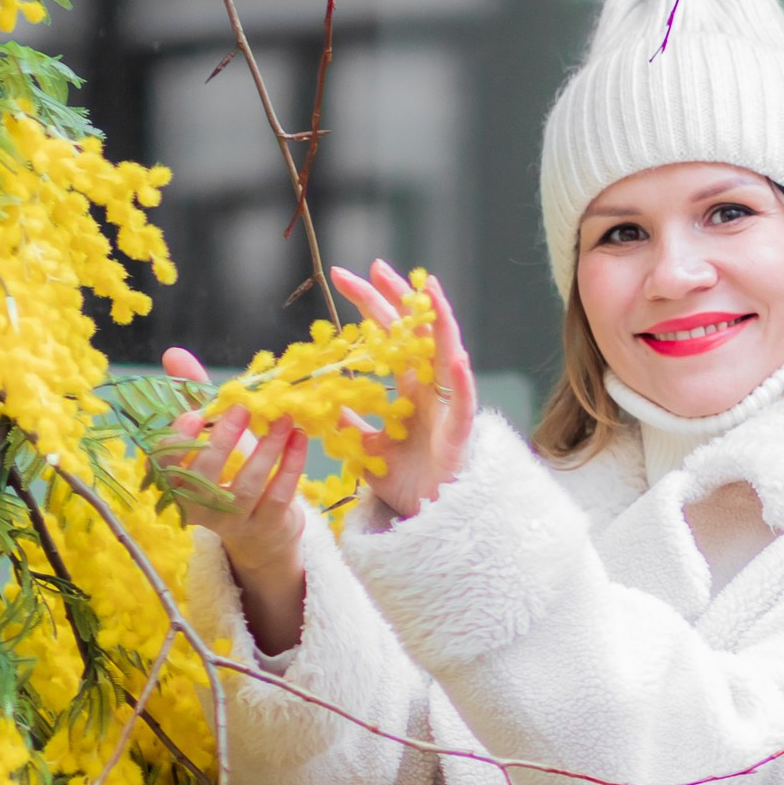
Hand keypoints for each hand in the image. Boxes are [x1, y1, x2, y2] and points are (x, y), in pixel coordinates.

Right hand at [158, 347, 307, 654]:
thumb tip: (174, 352)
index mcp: (177, 482)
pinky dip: (291, 465)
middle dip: (223, 440)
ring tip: (283, 417)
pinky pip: (278, 495)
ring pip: (246, 486)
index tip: (193, 413)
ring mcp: (233, 522)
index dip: (177, 442)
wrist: (260, 529)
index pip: (165, 465)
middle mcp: (199, 507)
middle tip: (242, 407)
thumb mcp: (211, 432)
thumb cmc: (229, 471)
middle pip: (205, 477)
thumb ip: (194, 393)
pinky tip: (299, 437)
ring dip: (267, 449)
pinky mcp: (265, 528)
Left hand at [328, 261, 474, 521]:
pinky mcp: (462, 433)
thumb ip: (348, 423)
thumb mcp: (365, 449)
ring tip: (427, 288)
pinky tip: (456, 357)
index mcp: (409, 390)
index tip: (341, 278)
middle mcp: (431, 391)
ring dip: (439, 320)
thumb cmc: (406, 484)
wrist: (430, 519)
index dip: (368, 305)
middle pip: (416, 332)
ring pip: (448, 353)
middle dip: (397, 298)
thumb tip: (318, 402)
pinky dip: (462, 380)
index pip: (388, 336)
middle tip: (375, 265)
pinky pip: (465, 403)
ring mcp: (449, 407)